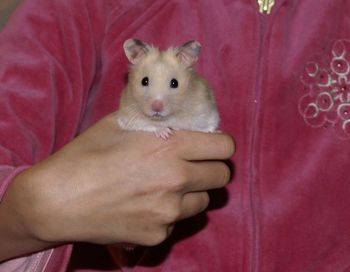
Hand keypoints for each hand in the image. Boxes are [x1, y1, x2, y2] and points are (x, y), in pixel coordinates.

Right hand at [0, 113, 233, 259]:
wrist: (56, 201)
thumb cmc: (85, 155)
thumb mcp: (120, 124)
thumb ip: (155, 120)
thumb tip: (177, 117)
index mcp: (171, 146)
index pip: (225, 147)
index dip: (220, 145)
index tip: (210, 147)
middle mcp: (177, 179)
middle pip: (222, 176)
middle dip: (211, 169)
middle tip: (192, 166)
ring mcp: (169, 212)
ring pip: (203, 202)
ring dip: (192, 193)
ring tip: (165, 188)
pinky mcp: (157, 235)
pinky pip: (176, 223)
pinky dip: (167, 215)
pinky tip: (143, 208)